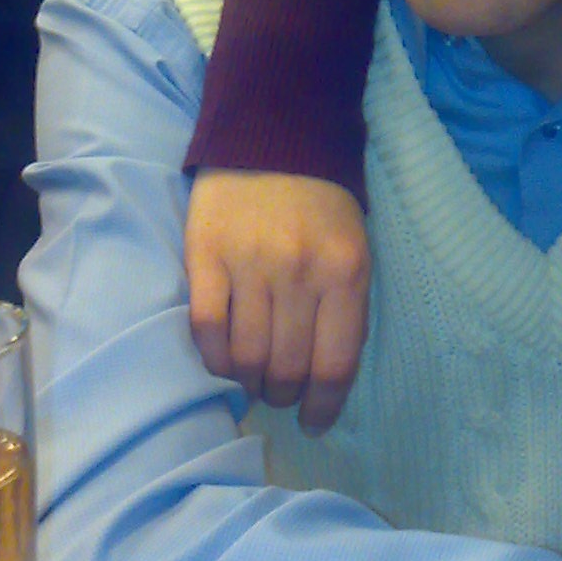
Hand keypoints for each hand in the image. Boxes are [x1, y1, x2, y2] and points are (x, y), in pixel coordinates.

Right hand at [184, 170, 370, 432]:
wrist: (274, 138)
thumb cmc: (323, 204)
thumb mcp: (355, 250)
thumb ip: (344, 308)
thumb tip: (324, 378)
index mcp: (346, 273)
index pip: (335, 364)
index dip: (323, 406)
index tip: (314, 422)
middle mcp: (300, 273)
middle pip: (288, 368)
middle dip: (284, 394)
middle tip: (280, 392)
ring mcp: (250, 265)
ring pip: (245, 357)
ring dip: (250, 381)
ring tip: (254, 377)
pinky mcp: (205, 257)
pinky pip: (207, 331)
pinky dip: (214, 359)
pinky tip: (224, 359)